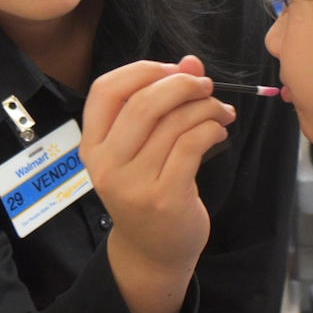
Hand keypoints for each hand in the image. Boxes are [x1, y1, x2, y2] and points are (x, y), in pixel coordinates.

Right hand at [80, 56, 232, 312]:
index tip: (172, 70)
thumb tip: (190, 61)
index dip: (142, 70)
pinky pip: (191, 144)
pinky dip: (211, 128)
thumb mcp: (143, 147)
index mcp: (93, 145)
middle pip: (143, 103)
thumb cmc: (147, 189)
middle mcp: (107, 164)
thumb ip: (161, 102)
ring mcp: (134, 183)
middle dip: (181, 84)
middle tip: (205, 85)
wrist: (152, 251)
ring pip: (173, 123)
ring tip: (220, 110)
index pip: (106, 90)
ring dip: (205, 107)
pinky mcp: (165, 196)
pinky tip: (219, 129)